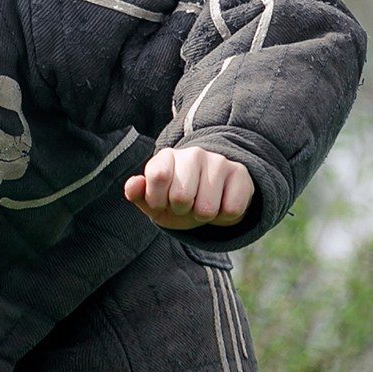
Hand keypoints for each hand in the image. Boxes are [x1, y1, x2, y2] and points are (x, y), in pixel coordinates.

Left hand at [125, 146, 252, 229]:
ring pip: (207, 208)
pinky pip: (231, 210)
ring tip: (202, 205)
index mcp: (166, 157)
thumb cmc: (175, 200)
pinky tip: (221, 204)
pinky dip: (224, 218)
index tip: (161, 203)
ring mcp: (218, 161)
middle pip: (182, 197)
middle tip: (185, 205)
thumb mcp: (154, 202)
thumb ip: (138, 194)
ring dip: (203, 216)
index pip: (158, 176)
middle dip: (182, 210)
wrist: (210, 200)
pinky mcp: (240, 173)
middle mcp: (192, 154)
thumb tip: (133, 184)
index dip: (157, 200)